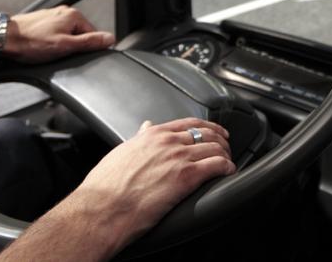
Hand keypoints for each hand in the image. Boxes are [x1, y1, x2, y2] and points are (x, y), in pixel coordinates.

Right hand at [0, 118, 234, 261]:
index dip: (207, 126)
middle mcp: (168, 142)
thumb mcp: (122, 152)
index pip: (189, 123)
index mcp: (153, 135)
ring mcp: (179, 158)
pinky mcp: (187, 177)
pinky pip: (217, 165)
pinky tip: (229, 172)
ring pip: (215, 148)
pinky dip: (227, 167)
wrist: (102, 209)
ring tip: (228, 162)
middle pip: (206, 133)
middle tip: (227, 147)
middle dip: (220, 140)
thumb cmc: (106, 187)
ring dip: (226, 154)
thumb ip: (138, 139)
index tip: (215, 131)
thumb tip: (145, 128)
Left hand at [3, 6, 113, 63]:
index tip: (73, 55)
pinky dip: (49, 43)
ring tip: (45, 51)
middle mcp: (64, 12)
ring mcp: (52, 16)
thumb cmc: (30, 42)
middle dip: (71, 47)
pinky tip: (39, 48)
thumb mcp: (65, 46)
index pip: (93, 35)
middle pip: (79, 35)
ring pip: (66, 35)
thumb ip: (89, 42)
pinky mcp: (42, 22)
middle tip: (57, 54)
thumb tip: (109, 39)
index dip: (85, 49)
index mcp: (73, 15)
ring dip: (59, 45)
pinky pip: (54, 35)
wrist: (3, 39)